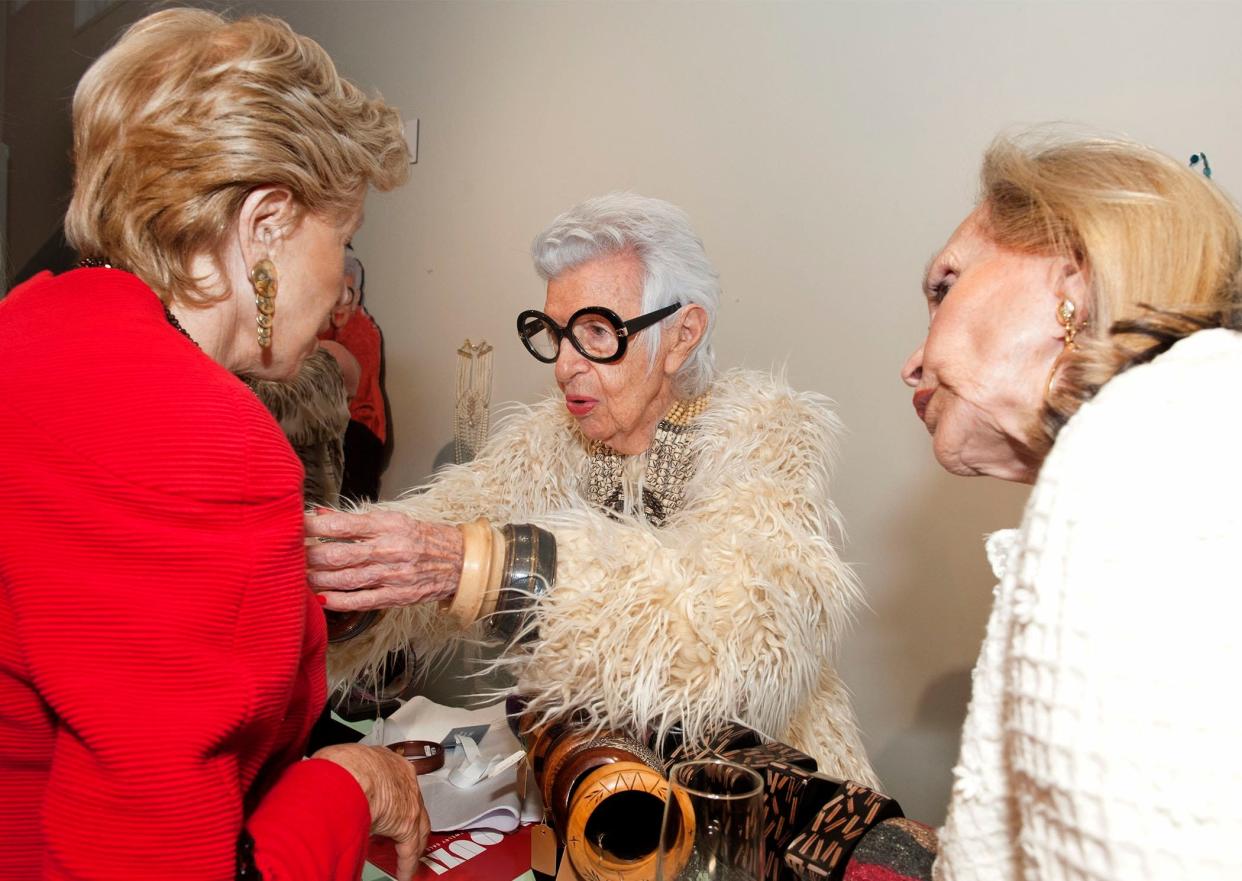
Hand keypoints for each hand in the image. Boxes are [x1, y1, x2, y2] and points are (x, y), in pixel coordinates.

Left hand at [305, 509, 462, 610]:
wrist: (459, 561)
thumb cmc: (423, 538)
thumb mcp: (393, 520)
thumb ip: (356, 520)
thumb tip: (321, 514)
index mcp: (387, 526)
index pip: (343, 524)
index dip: (314, 526)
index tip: (294, 525)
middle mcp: (389, 549)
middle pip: (340, 554)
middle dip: (310, 556)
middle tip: (289, 555)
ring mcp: (392, 575)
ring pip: (346, 578)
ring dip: (318, 579)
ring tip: (297, 577)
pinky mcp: (396, 596)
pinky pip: (362, 601)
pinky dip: (339, 601)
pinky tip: (321, 599)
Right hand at [313, 743, 430, 880]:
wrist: (348, 773)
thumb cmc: (340, 765)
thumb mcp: (346, 765)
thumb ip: (348, 780)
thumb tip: (331, 792)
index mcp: (388, 762)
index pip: (397, 782)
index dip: (394, 798)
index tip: (389, 807)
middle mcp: (404, 779)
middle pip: (413, 804)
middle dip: (408, 821)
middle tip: (400, 835)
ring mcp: (409, 802)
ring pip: (417, 828)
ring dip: (410, 843)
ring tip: (405, 857)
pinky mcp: (405, 825)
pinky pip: (409, 850)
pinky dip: (406, 864)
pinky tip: (404, 874)